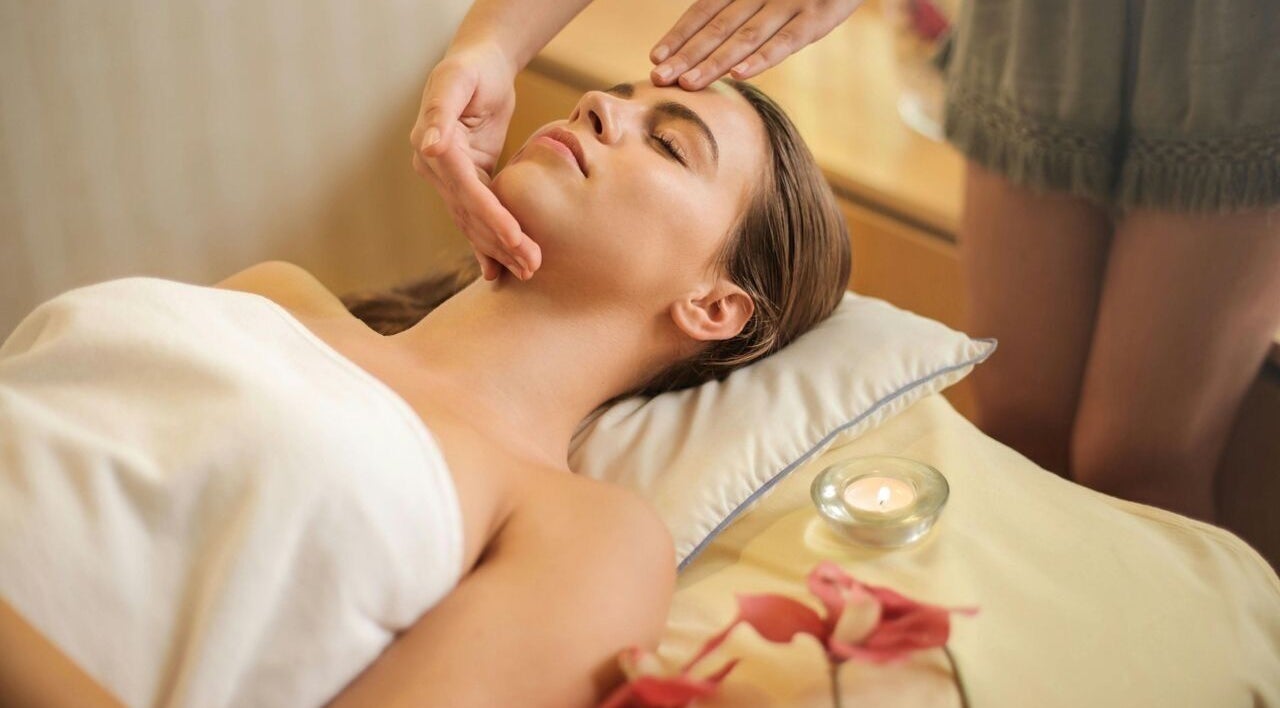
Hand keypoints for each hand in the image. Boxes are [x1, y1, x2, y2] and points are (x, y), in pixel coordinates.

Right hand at [411, 42, 541, 280]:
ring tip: (529, 270)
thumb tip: (429, 146)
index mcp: (432, 148)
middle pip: (471, 213)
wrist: (479, 65)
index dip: (490, 214)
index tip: (515, 236)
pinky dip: (489, 243)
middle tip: (532, 264)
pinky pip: (478, 216)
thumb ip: (440, 112)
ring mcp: (450, 179)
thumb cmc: (471, 68)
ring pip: (474, 221)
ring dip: (500, 248)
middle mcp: (435, 169)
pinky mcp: (469, 181)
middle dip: (501, 241)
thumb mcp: (456, 81)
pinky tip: (500, 270)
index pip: (465, 189)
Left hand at [649, 0, 862, 90]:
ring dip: (714, 62)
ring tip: (688, 84)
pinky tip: (738, 76)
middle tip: (660, 79)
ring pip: (745, 36)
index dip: (680, 34)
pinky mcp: (819, 15)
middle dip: (687, 54)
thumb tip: (712, 42)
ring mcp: (791, 2)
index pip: (705, 10)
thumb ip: (740, 3)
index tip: (656, 58)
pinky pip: (786, 41)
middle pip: (718, 27)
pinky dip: (762, 58)